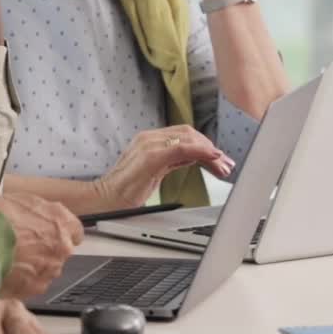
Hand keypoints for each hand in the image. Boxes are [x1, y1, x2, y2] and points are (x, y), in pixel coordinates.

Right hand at [0, 194, 82, 299]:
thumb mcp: (16, 200)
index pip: (75, 230)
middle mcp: (61, 247)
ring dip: (33, 267)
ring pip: (46, 270)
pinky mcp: (34, 289)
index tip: (51, 232)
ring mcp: (49, 270)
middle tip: (21, 246)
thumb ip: (34, 211)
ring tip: (9, 261)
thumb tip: (33, 215)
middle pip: (60, 251)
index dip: (59, 231)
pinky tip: (4, 273)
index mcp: (59, 221)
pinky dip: (21, 281)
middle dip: (44, 250)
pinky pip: (32, 286)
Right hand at [91, 127, 234, 210]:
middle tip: (227, 164)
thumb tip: (195, 156)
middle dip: (212, 148)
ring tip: (223, 166)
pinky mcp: (150, 157)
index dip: (205, 144)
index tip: (220, 159)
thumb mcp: (155, 171)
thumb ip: (173, 160)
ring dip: (210, 151)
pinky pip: (181, 148)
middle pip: (189, 134)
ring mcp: (149, 145)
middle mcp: (149, 138)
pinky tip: (212, 157)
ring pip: (188, 138)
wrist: (105, 200)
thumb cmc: (126, 190)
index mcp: (149, 140)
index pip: (184, 134)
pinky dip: (200, 151)